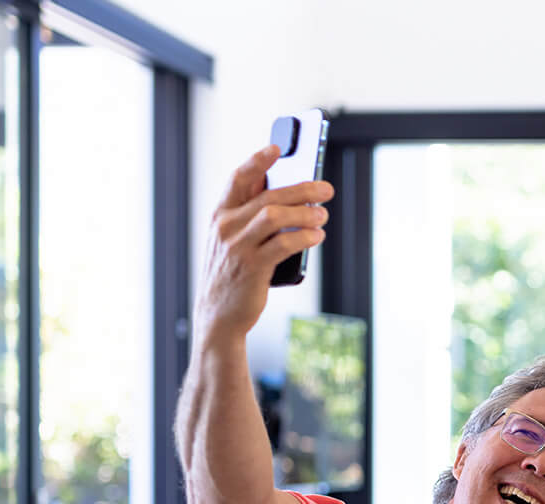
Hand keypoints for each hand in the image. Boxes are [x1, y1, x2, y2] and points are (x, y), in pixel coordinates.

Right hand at [195, 146, 334, 343]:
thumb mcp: (232, 240)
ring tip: (323, 215)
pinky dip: (304, 237)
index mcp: (220, 215)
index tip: (277, 148)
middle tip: (326, 189)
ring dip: (305, 212)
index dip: (257, 160)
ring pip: (276, 215)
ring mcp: (237, 247)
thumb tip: (284, 192)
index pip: (238, 178)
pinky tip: (317, 236)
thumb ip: (250, 215)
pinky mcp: (252, 268)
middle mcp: (226, 226)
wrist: (218, 315)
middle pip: (268, 195)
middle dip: (301, 188)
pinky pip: (283, 244)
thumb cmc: (232, 273)